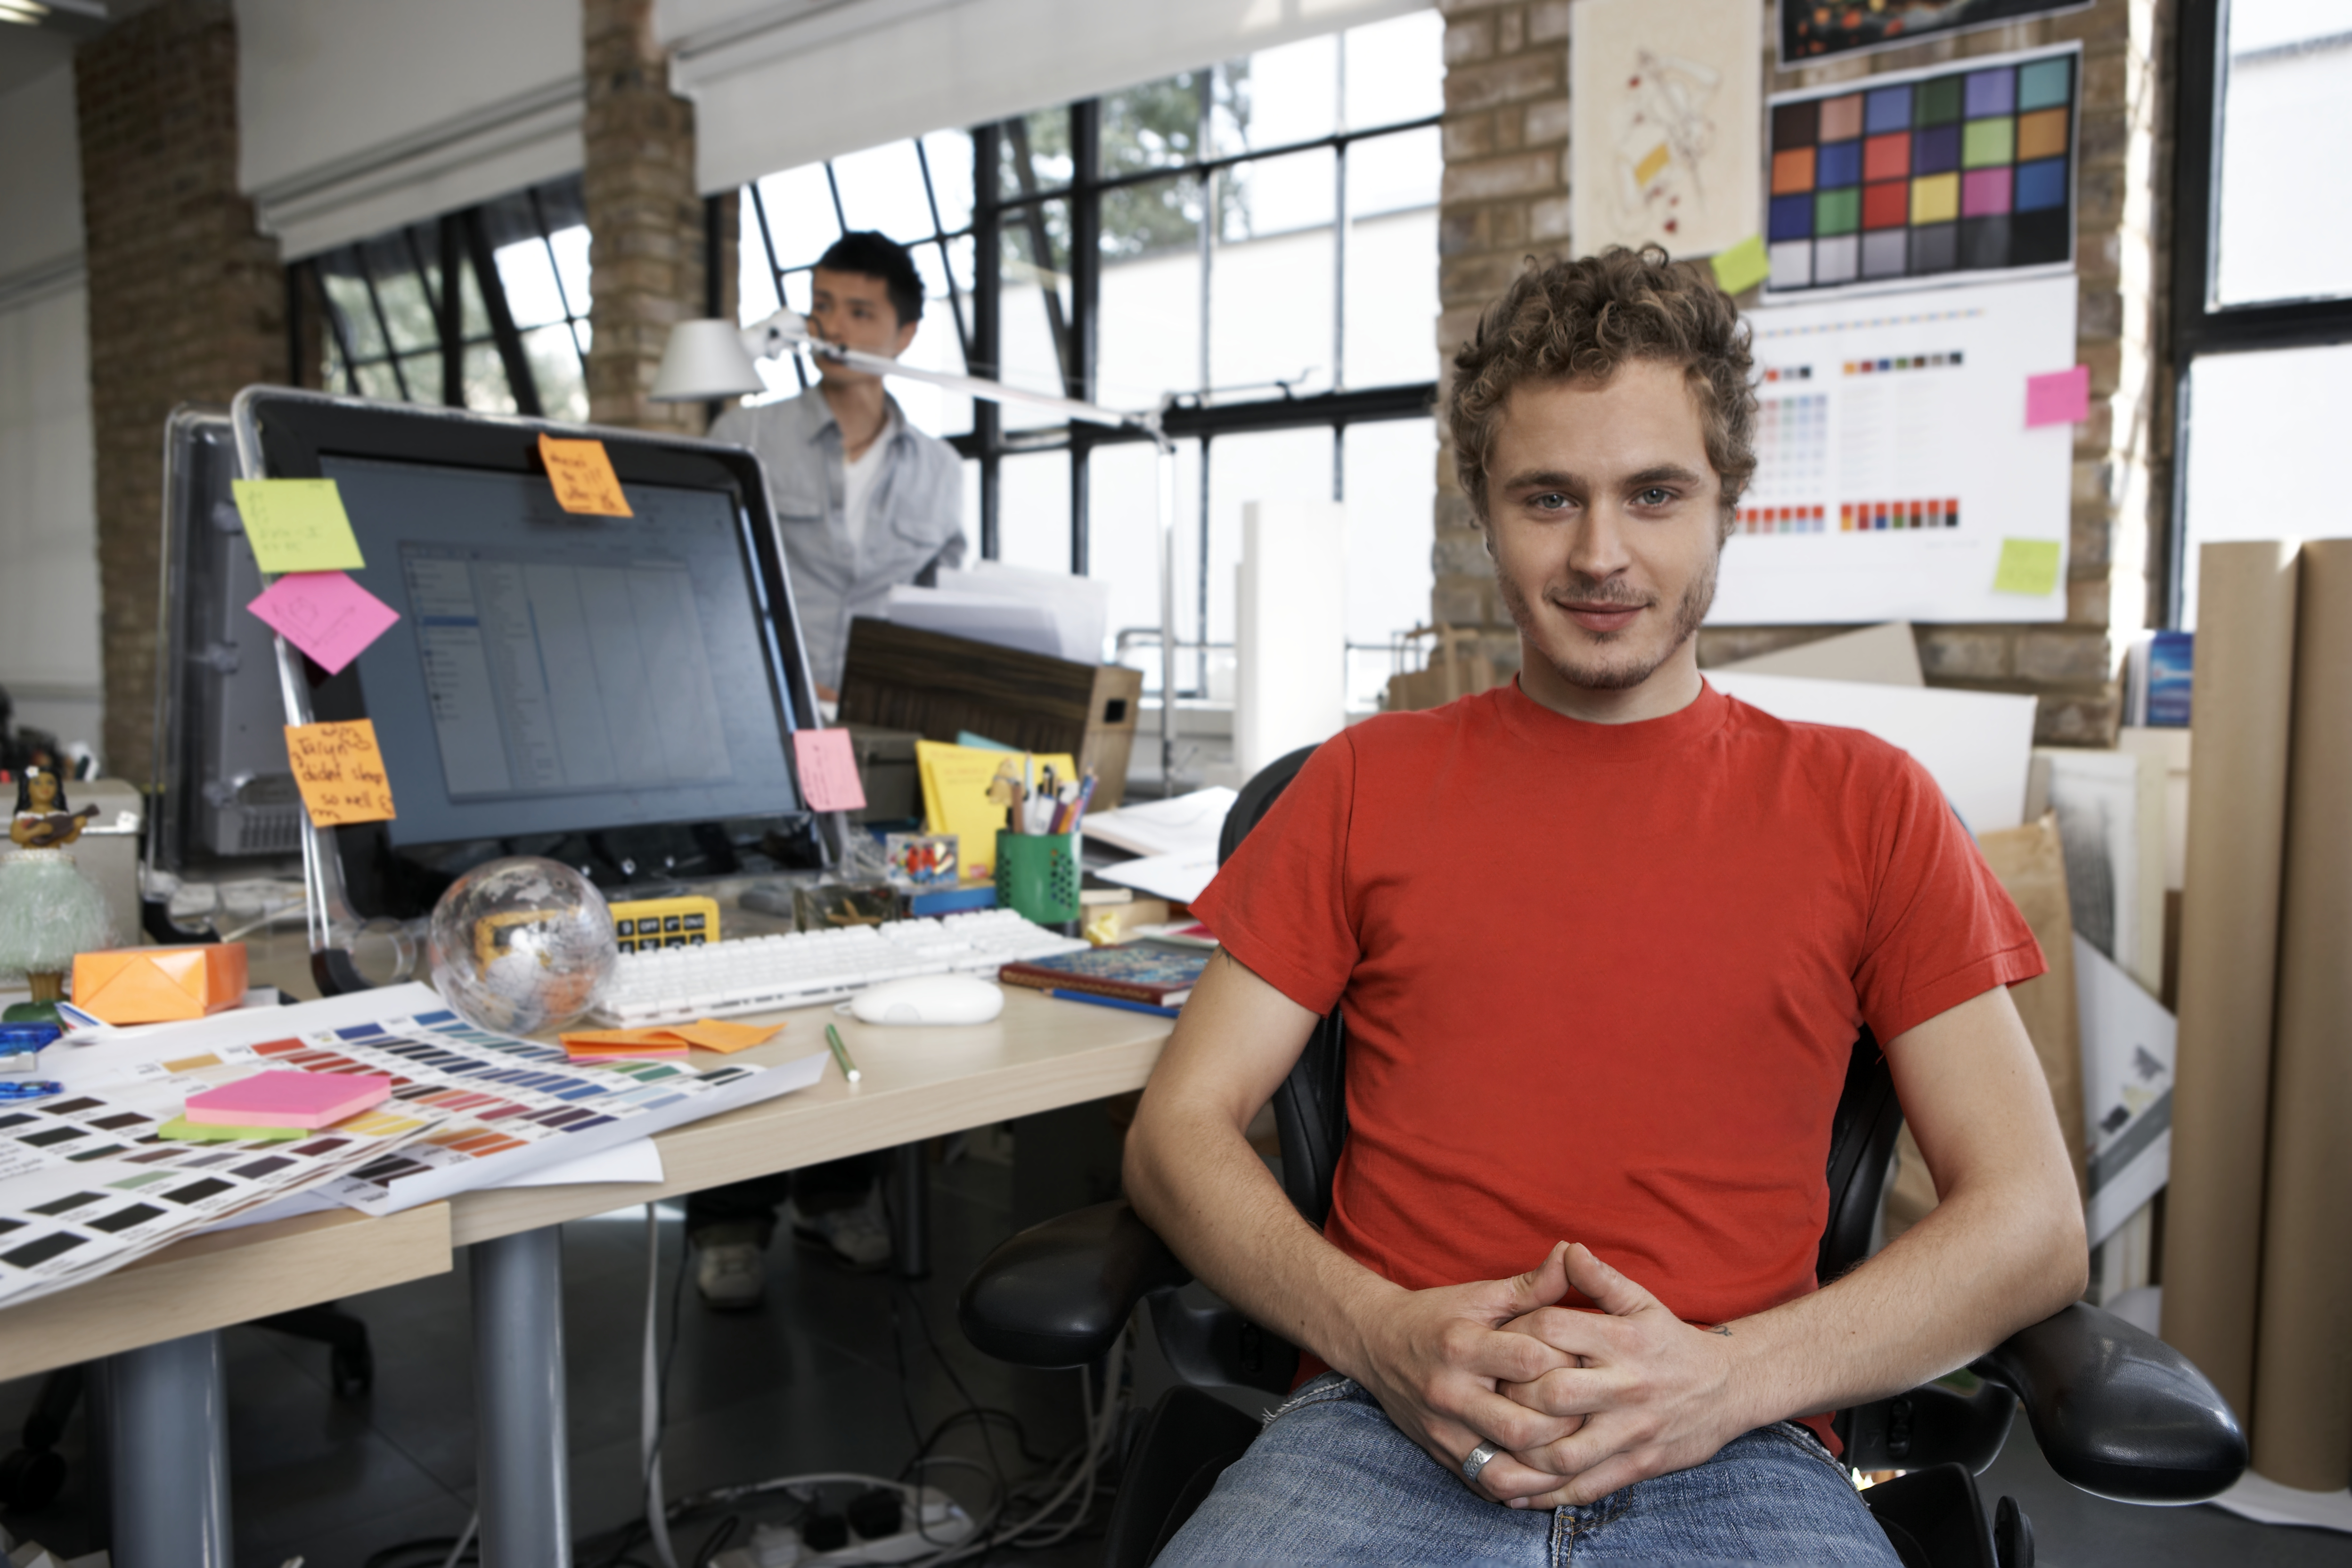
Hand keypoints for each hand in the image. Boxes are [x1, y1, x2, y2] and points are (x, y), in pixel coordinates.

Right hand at [1340, 1242, 1594, 1504]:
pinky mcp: (1442, 1455)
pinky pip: (1488, 1486)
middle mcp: (1449, 1392)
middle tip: (1587, 1410)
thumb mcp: (1481, 1295)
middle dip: (1564, 1423)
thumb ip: (1531, 1285)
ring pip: (1505, 1470)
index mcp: (1461, 1345)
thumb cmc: (1438, 1315)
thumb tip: (1573, 1254)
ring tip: (1574, 1448)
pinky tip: (1547, 1475)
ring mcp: (1442, 1431)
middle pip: (1521, 1426)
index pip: (1529, 1361)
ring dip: (1547, 1466)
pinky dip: (1522, 1488)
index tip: (1585, 1360)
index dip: (1566, 1362)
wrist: (1377, 1342)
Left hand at [1490, 1244, 1750, 1506]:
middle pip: (1551, 1393)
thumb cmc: (1672, 1341)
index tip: (1495, 1339)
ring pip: (1564, 1451)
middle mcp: (1627, 1387)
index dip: (1514, 1332)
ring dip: (1521, 1451)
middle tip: (1488, 1390)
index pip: (1551, 1330)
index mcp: (1622, 1340)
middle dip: (1511, 1393)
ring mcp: (1632, 1431)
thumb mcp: (1642, 1302)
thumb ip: (1600, 1279)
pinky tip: (1514, 1493)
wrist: (1730, 1388)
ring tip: (1494, 1440)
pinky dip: (1546, 1495)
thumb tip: (1566, 1248)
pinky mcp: (1639, 1466)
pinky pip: (1585, 1487)